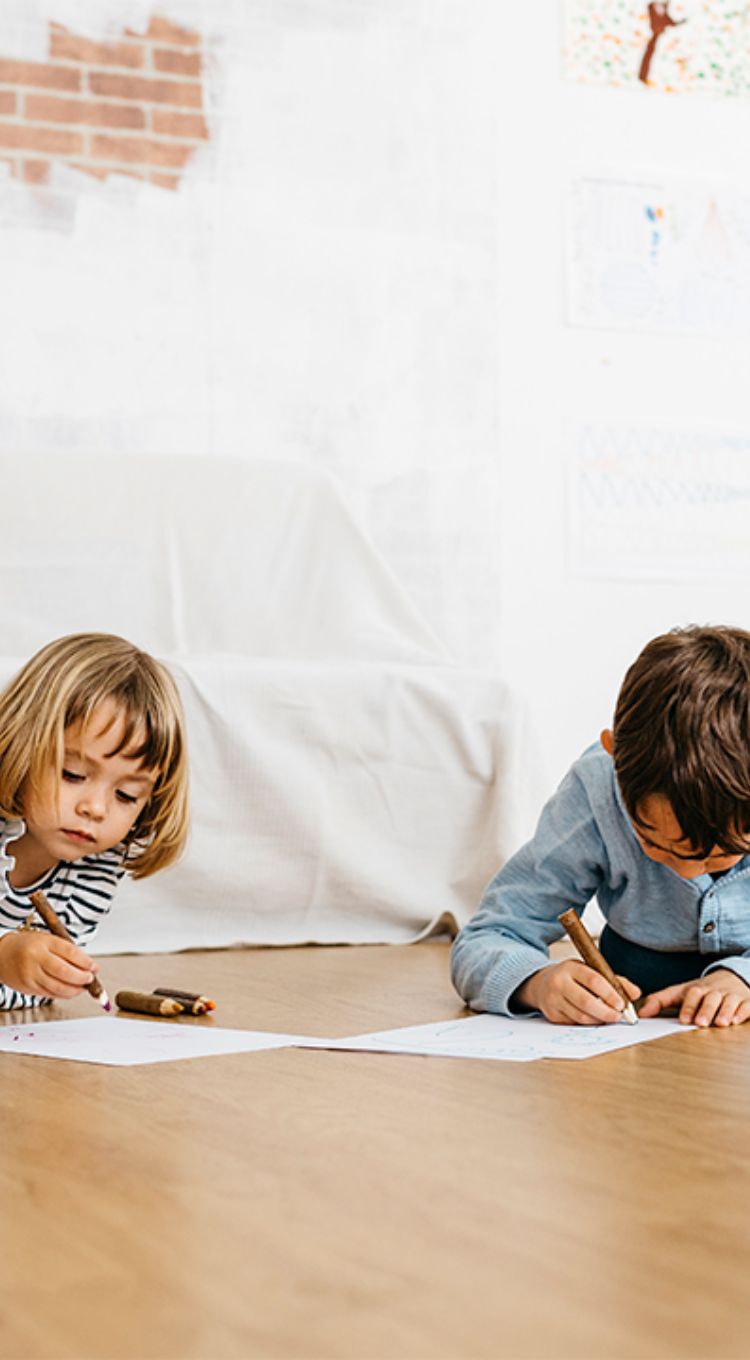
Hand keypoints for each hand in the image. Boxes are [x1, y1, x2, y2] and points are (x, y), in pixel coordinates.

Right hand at [0, 929, 97, 998]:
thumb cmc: (28, 945)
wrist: (1, 954)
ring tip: (83, 987)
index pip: (70, 952)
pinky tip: (70, 992)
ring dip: (75, 990)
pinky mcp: (28, 987)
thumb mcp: (47, 940)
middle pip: (65, 972)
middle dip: (82, 978)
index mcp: (44, 942)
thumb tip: (87, 966)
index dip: (86, 962)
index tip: (94, 967)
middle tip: (90, 979)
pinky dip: (63, 995)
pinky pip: (50, 994)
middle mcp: (37, 958)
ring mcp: (31, 974)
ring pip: (58, 987)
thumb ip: (65, 951)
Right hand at [514, 960, 639, 1024]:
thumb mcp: (590, 970)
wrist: (541, 984)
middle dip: (606, 1012)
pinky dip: (588, 1024)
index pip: (594, 980)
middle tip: (618, 1017)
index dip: (610, 994)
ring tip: (609, 1018)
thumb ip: (614, 980)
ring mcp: (553, 1000)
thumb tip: (635, 993)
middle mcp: (559, 983)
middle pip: (586, 1002)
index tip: (622, 1004)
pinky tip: (595, 1019)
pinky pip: (574, 1024)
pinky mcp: (552, 1015)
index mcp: (570, 968)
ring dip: (599, 1020)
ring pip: (581, 1016)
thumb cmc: (572, 977)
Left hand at [637, 968, 749, 1026]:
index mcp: (698, 989)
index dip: (688, 1006)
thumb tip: (641, 1013)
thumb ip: (660, 1001)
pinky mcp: (746, 1001)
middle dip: (705, 1009)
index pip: (692, 994)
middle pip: (710, 998)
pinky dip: (741, 1012)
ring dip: (724, 1012)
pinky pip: (745, 1005)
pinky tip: (736, 1020)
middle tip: (700, 1022)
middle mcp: (714, 991)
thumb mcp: (681, 992)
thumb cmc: (703, 990)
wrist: (732, 977)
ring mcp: (731, 995)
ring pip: (728, 1001)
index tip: (683, 1019)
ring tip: (720, 1023)